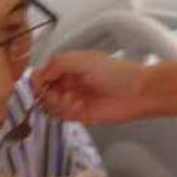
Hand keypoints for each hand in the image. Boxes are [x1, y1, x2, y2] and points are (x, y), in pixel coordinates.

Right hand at [33, 51, 149, 125]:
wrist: (136, 92)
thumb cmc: (115, 72)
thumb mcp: (84, 60)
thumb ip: (59, 64)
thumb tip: (39, 75)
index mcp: (70, 67)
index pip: (44, 74)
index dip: (39, 79)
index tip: (39, 82)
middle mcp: (70, 83)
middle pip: (44, 91)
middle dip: (47, 93)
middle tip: (58, 92)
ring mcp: (74, 100)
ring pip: (50, 105)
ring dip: (57, 103)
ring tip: (71, 99)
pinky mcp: (80, 115)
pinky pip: (62, 116)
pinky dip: (66, 111)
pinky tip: (78, 105)